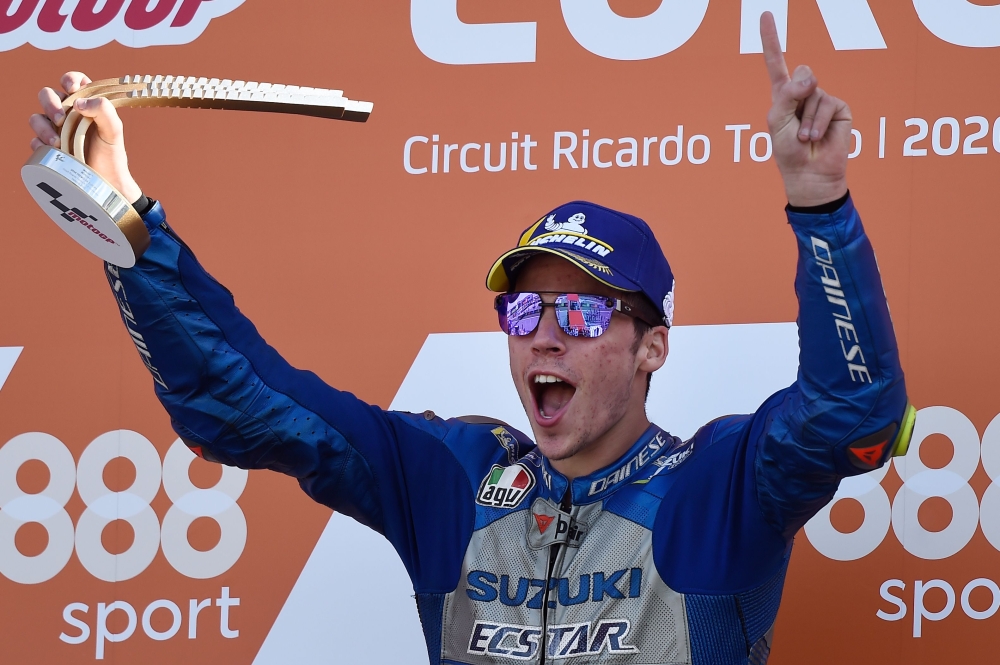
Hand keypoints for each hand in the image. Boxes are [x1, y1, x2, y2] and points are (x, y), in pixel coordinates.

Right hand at [29, 72, 141, 202]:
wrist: (107, 181)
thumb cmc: (112, 153)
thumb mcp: (114, 130)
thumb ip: (104, 111)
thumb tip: (79, 102)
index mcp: (85, 104)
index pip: (72, 80)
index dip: (70, 80)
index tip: (73, 90)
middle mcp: (67, 113)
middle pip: (47, 95)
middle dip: (50, 103)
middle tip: (61, 119)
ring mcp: (54, 130)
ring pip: (36, 117)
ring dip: (43, 127)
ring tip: (58, 142)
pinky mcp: (47, 148)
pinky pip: (34, 141)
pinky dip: (41, 144)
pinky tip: (55, 152)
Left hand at [760, 12, 849, 207]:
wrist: (809, 174)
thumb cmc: (788, 152)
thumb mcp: (776, 122)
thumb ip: (788, 95)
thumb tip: (811, 75)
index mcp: (783, 95)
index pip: (775, 62)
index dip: (771, 39)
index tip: (765, 14)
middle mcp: (803, 93)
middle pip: (802, 73)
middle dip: (795, 97)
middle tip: (793, 125)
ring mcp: (821, 99)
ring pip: (814, 91)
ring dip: (806, 119)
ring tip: (804, 137)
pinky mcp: (839, 108)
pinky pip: (827, 103)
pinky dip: (818, 122)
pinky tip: (817, 137)